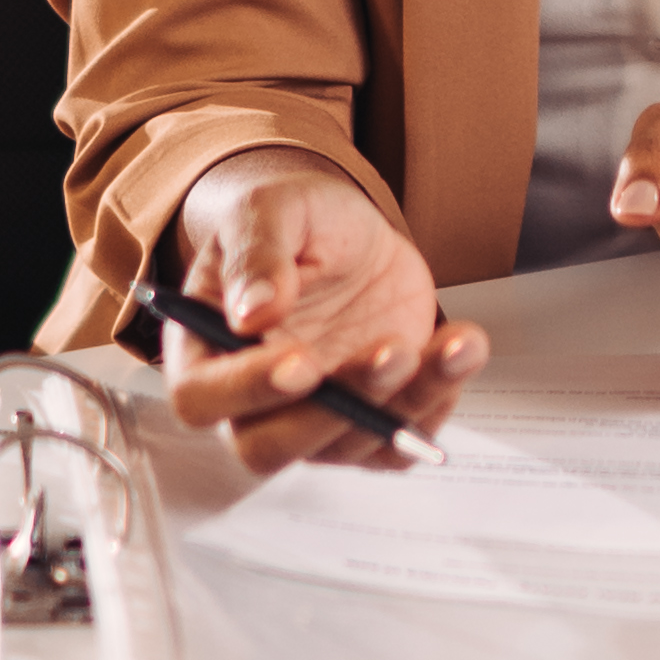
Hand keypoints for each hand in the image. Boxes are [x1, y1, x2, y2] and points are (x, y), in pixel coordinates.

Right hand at [156, 156, 482, 475]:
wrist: (347, 233)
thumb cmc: (294, 224)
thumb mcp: (272, 211)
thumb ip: (255, 254)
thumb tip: (251, 311)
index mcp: (205, 350)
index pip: (202, 397)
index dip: (250, 390)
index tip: (304, 361)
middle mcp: (251, 401)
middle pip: (269, 447)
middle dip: (335, 412)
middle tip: (392, 353)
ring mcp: (311, 419)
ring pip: (346, 445)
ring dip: (405, 403)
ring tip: (454, 343)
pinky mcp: (366, 422)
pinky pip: (396, 447)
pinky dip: (434, 409)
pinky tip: (457, 354)